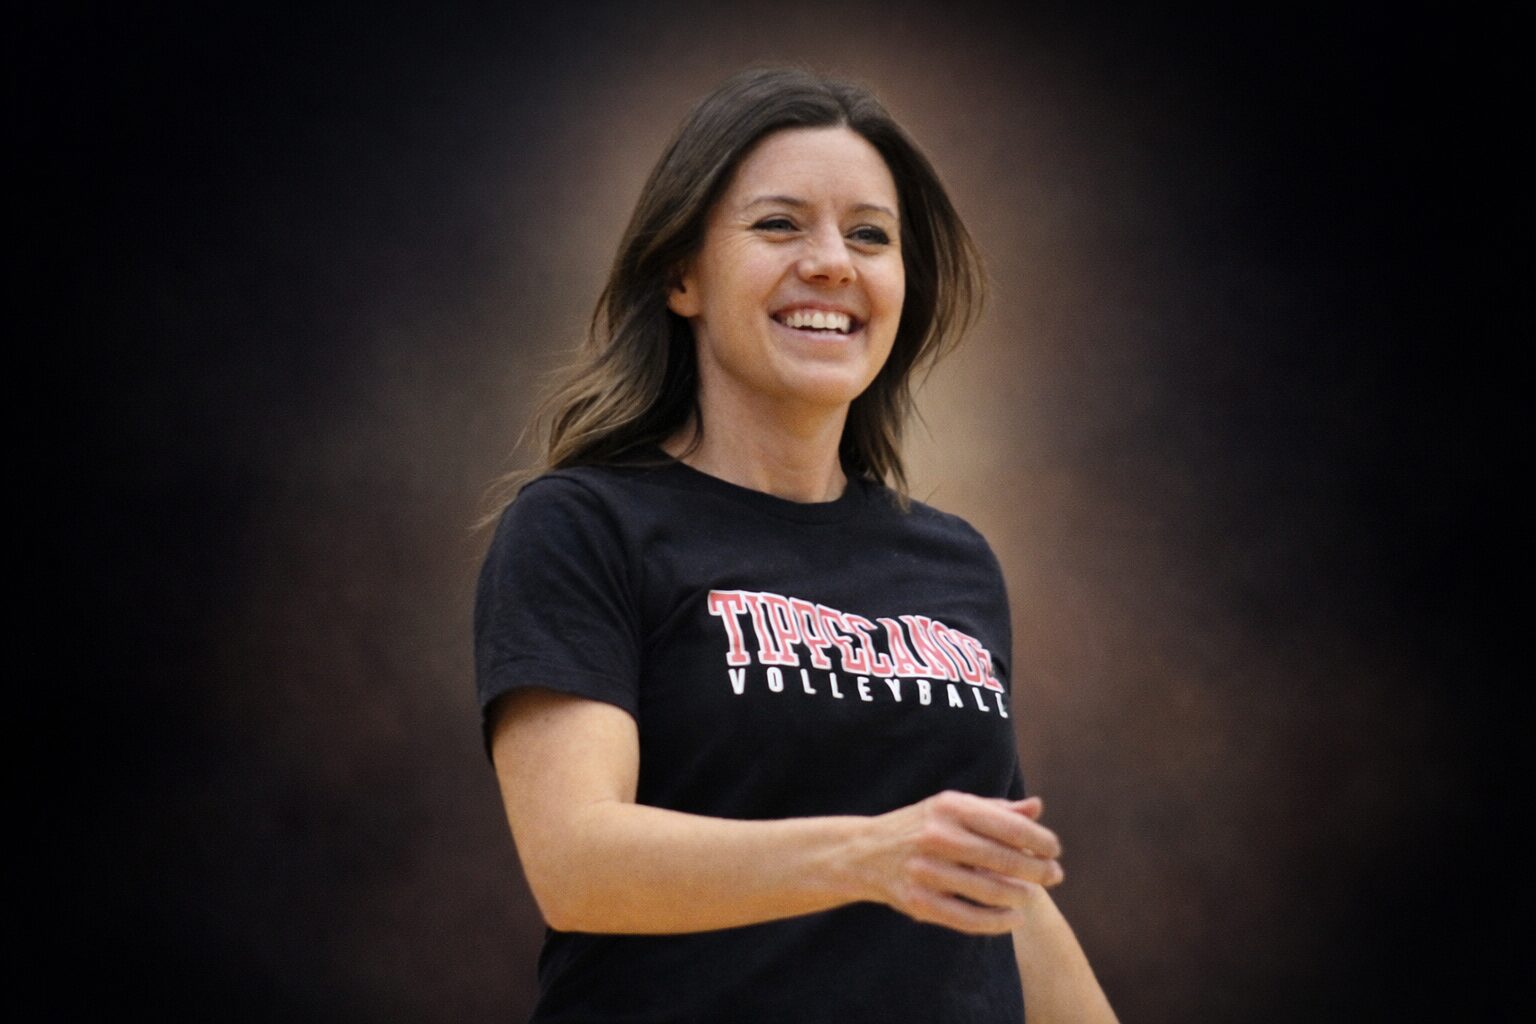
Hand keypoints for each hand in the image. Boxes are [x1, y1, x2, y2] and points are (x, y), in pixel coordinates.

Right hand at [856, 790, 1063, 934]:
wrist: (864, 852)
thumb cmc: (921, 825)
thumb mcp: (952, 808)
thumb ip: (996, 810)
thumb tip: (1037, 808)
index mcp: (951, 807)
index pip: (1010, 826)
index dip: (1040, 841)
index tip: (1055, 851)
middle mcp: (938, 836)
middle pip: (1004, 859)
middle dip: (1037, 871)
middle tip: (1055, 876)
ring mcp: (927, 871)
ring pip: (990, 891)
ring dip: (1020, 896)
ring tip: (1031, 896)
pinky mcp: (919, 902)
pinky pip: (969, 918)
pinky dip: (998, 922)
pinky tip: (1013, 918)